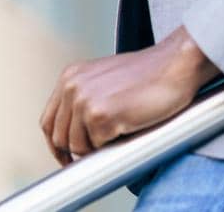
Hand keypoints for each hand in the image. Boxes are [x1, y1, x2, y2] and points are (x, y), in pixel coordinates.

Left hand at [38, 26, 219, 167]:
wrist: (175, 65)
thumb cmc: (148, 75)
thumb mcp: (104, 80)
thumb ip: (85, 99)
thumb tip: (76, 136)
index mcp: (70, 76)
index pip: (49, 121)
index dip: (56, 144)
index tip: (66, 158)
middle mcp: (71, 86)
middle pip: (59, 137)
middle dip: (76, 151)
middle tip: (97, 155)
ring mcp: (84, 101)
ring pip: (77, 146)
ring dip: (97, 149)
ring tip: (119, 136)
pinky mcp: (101, 115)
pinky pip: (98, 147)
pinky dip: (112, 146)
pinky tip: (128, 130)